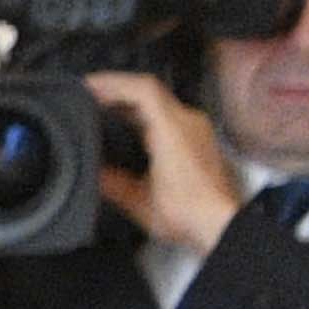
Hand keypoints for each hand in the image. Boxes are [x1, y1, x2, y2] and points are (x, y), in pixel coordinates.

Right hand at [86, 71, 243, 244]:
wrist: (220, 226)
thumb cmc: (187, 215)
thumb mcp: (137, 201)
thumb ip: (110, 181)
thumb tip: (92, 170)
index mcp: (173, 130)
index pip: (142, 89)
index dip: (112, 82)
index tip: (88, 86)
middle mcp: (188, 121)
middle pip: (149, 91)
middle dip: (116, 91)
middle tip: (88, 98)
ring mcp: (196, 128)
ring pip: (158, 102)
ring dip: (129, 103)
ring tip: (102, 110)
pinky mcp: (197, 139)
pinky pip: (167, 115)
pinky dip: (143, 115)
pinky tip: (128, 128)